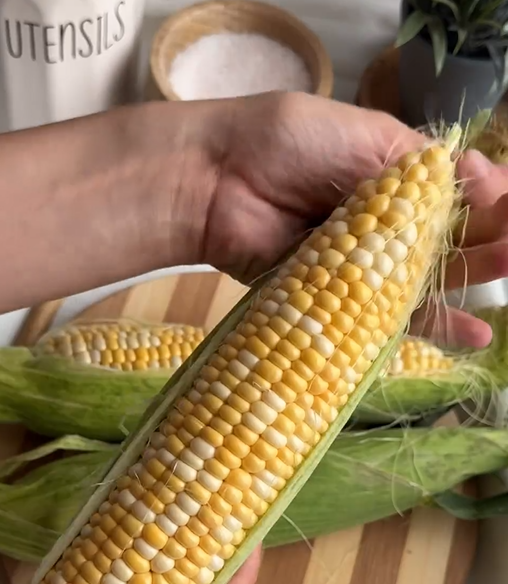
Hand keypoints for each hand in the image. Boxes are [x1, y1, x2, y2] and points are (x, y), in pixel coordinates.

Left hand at [197, 93, 507, 347]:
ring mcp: (357, 265)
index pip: (452, 192)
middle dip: (487, 244)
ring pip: (423, 279)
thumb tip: (482, 174)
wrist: (217, 183)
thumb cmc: (287, 144)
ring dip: (468, 282)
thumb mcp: (363, 135)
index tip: (504, 201)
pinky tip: (473, 335)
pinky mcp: (336, 300)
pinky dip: (430, 325)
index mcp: (388, 176)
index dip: (486, 198)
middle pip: (445, 238)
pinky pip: (387, 317)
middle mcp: (378, 223)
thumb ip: (418, 164)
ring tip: (505, 287)